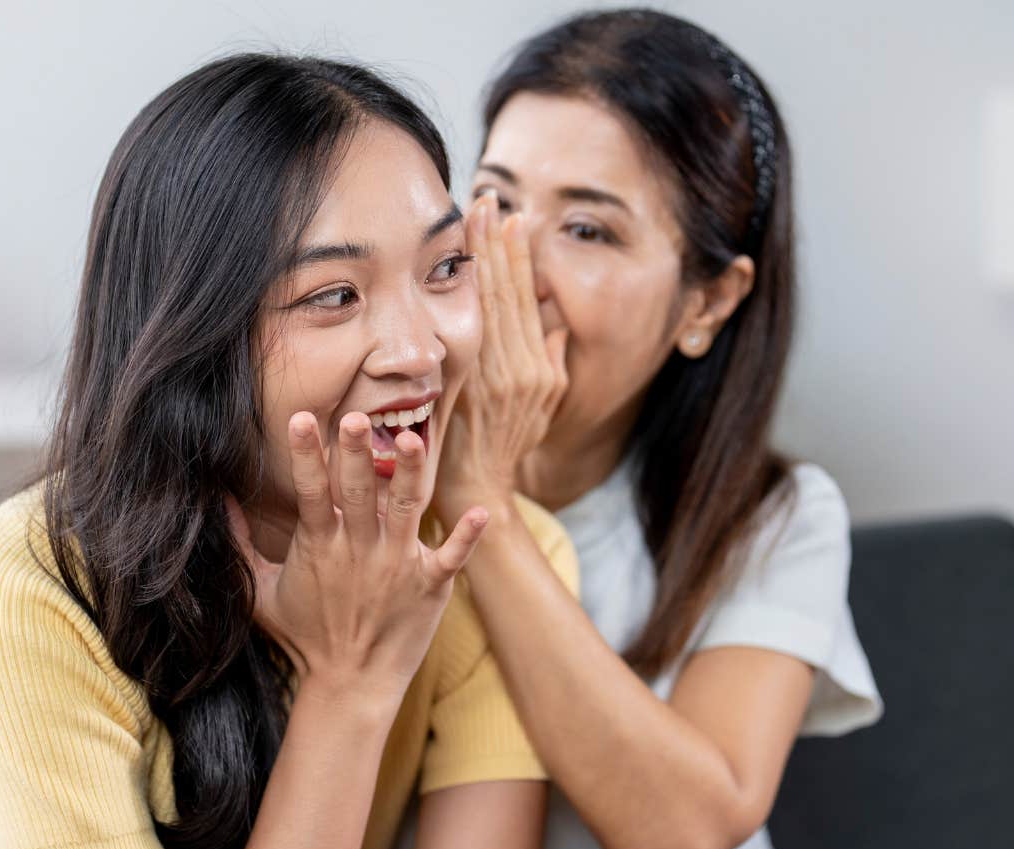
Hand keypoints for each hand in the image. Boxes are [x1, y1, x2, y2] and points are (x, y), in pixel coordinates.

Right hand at [229, 411, 489, 695]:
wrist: (349, 685)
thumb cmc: (305, 637)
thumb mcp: (259, 592)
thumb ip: (239, 544)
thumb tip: (215, 499)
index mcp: (320, 545)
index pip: (311, 491)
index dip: (307, 455)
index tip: (302, 418)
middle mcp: (359, 550)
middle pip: (358, 492)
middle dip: (356, 454)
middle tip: (356, 417)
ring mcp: (397, 567)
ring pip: (406, 510)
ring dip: (409, 475)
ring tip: (411, 440)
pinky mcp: (430, 586)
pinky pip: (452, 557)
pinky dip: (467, 536)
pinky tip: (481, 511)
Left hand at [434, 194, 568, 524]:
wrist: (477, 486)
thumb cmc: (505, 444)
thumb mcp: (542, 405)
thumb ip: (550, 363)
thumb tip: (556, 326)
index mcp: (539, 367)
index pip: (526, 297)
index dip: (519, 256)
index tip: (512, 216)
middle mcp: (522, 367)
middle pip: (508, 291)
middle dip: (497, 242)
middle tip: (486, 197)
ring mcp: (497, 376)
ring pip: (490, 303)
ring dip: (482, 255)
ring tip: (473, 214)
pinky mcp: (475, 387)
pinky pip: (471, 330)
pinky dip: (466, 294)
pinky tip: (457, 263)